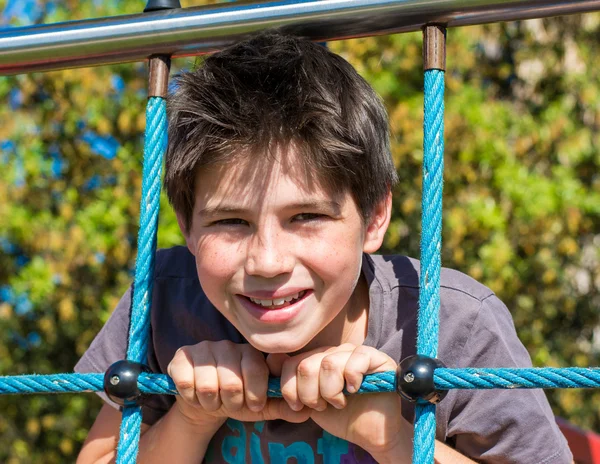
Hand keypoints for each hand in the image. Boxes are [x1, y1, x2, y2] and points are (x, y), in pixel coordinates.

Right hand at [167, 340, 310, 430]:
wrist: (204, 402)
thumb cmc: (236, 399)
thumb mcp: (261, 406)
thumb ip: (283, 407)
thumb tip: (307, 411)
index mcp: (250, 353)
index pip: (256, 370)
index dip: (254, 395)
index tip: (252, 405)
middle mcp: (227, 345)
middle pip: (231, 382)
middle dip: (231, 403)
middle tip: (230, 404)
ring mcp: (203, 348)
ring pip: (208, 384)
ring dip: (210, 402)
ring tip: (213, 401)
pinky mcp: (181, 356)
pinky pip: (185, 381)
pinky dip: (191, 396)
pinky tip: (195, 394)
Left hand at [268, 344, 412, 460]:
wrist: (368, 433)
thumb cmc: (339, 417)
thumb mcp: (308, 402)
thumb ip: (291, 384)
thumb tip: (271, 361)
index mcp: (317, 359)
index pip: (290, 362)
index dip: (290, 387)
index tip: (298, 405)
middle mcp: (335, 351)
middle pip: (307, 365)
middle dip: (309, 394)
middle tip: (321, 405)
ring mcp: (356, 352)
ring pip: (329, 364)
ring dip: (330, 392)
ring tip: (338, 402)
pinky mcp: (377, 358)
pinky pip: (355, 360)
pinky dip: (351, 379)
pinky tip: (354, 390)